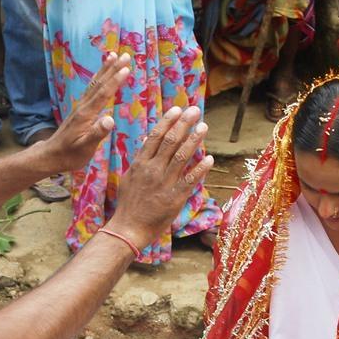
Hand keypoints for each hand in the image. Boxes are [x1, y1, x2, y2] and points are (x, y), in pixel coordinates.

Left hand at [31, 53, 130, 173]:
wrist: (51, 155)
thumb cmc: (70, 154)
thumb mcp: (85, 147)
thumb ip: (97, 133)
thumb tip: (110, 120)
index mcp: (87, 114)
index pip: (104, 94)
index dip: (115, 80)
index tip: (126, 68)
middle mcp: (83, 106)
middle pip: (100, 84)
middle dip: (112, 69)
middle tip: (124, 55)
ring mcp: (81, 107)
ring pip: (95, 84)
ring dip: (105, 70)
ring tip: (112, 56)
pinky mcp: (80, 110)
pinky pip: (92, 90)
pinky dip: (99, 79)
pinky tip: (101, 75)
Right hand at [109, 106, 212, 249]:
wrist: (128, 228)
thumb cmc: (129, 204)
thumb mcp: (129, 177)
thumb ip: (140, 159)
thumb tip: (146, 141)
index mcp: (140, 163)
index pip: (155, 136)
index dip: (168, 121)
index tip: (178, 109)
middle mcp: (152, 170)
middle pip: (170, 141)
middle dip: (183, 124)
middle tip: (195, 110)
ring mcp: (164, 183)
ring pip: (181, 156)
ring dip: (194, 140)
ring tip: (203, 127)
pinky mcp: (174, 198)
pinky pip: (190, 180)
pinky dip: (200, 169)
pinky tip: (209, 159)